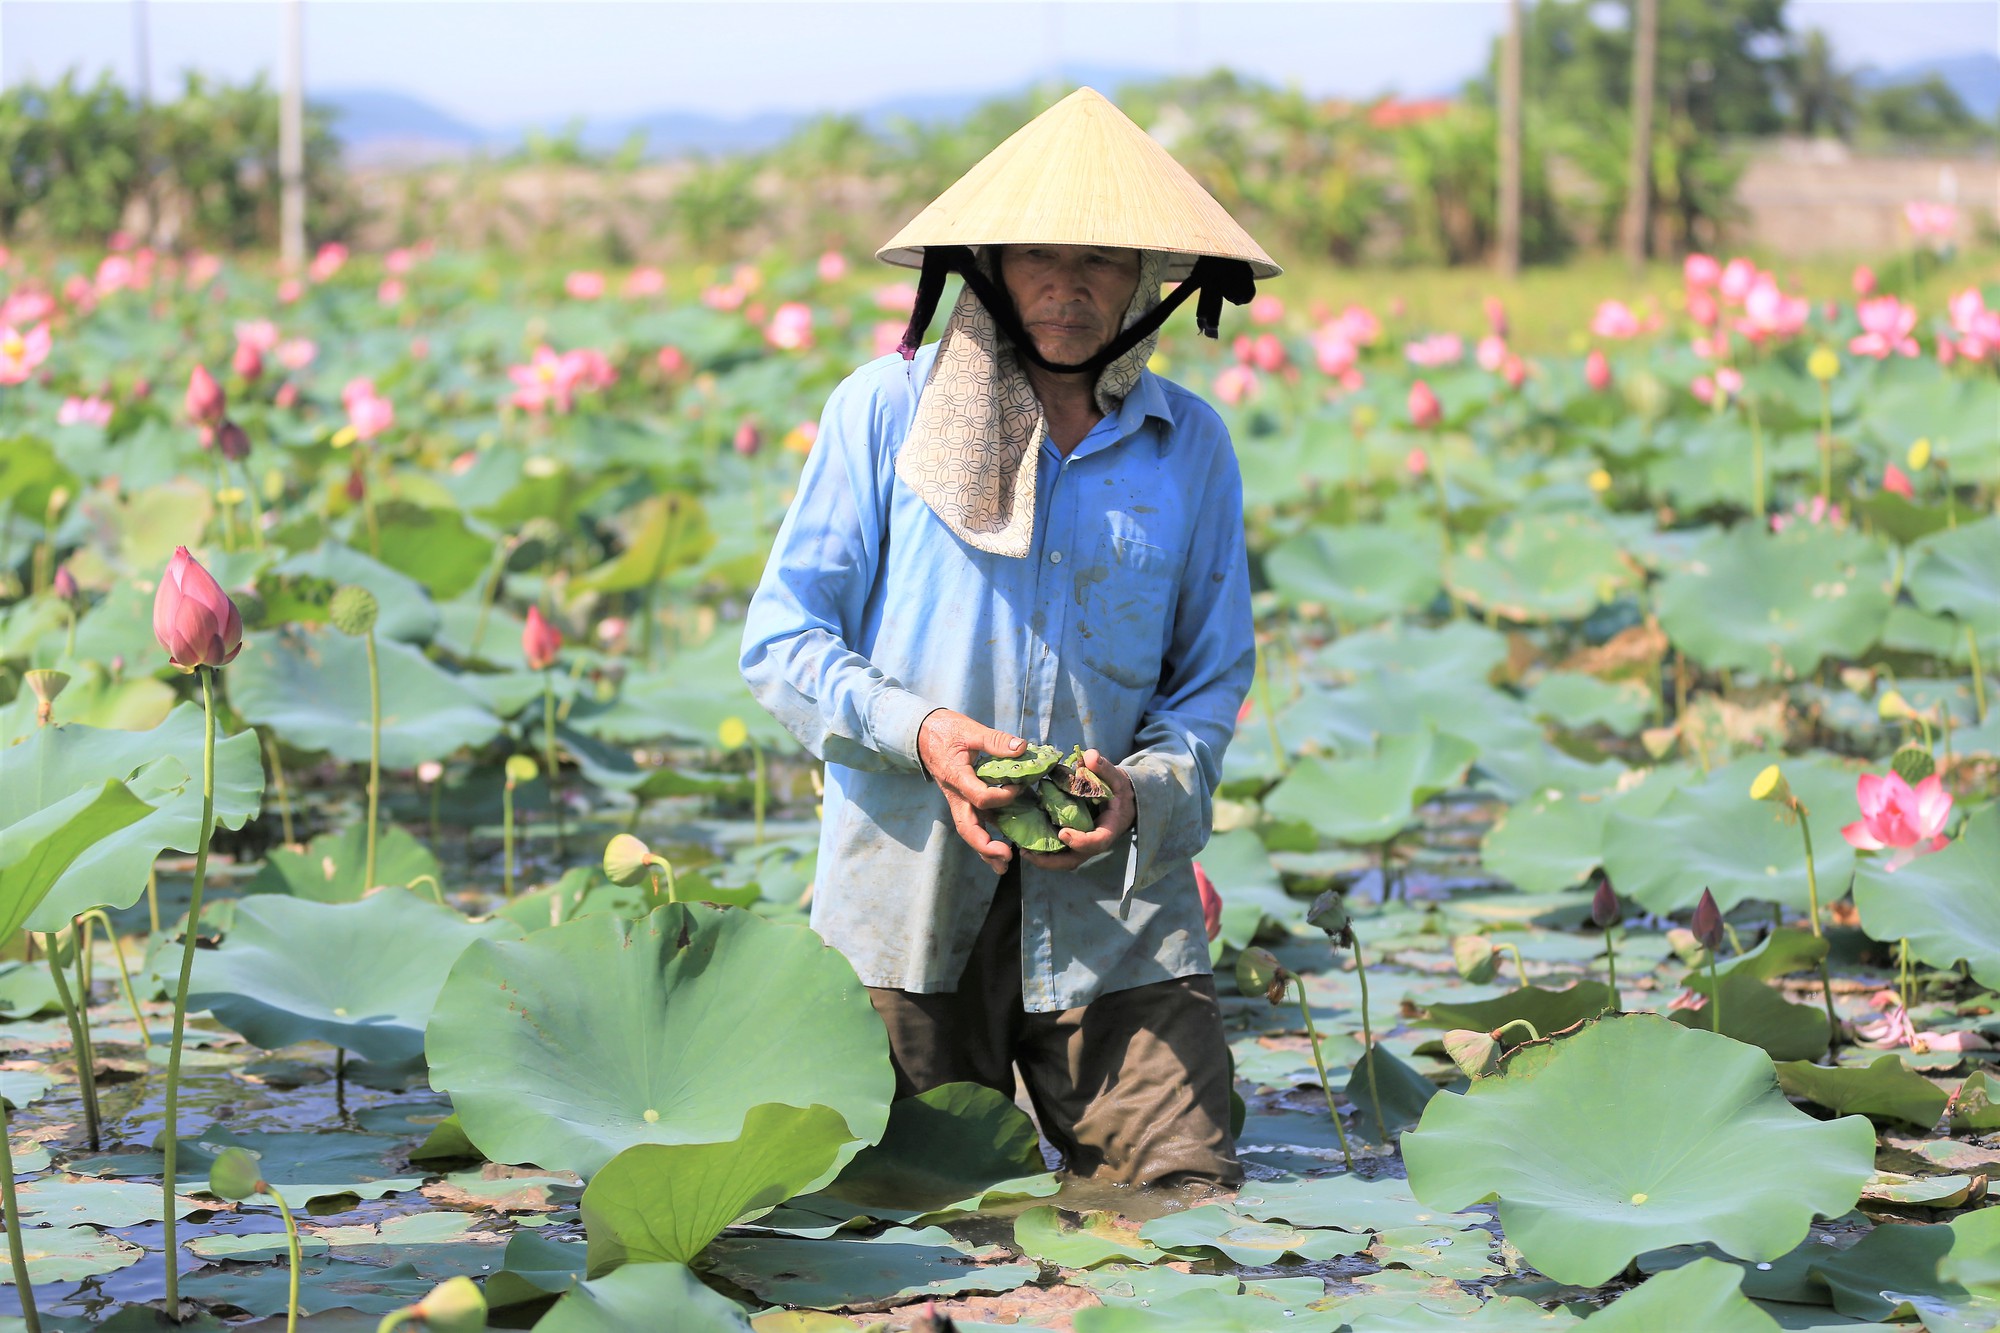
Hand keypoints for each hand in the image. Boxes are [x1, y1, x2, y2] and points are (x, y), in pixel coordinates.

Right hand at [918, 709, 1025, 873]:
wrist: (922, 732)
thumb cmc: (946, 730)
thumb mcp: (971, 729)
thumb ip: (996, 740)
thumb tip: (1022, 748)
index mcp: (957, 777)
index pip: (980, 797)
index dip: (1002, 797)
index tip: (1018, 787)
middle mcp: (955, 795)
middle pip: (967, 827)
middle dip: (985, 845)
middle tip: (1007, 855)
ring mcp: (957, 800)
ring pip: (968, 830)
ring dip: (984, 850)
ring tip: (1003, 866)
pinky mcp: (961, 800)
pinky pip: (972, 823)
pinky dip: (984, 838)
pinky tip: (999, 849)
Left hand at [1022, 749, 1134, 872]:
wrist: (1123, 802)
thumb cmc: (1119, 790)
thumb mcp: (1116, 777)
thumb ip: (1104, 767)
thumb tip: (1089, 755)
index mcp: (1109, 828)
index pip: (1098, 841)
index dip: (1081, 841)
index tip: (1063, 832)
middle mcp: (1095, 841)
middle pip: (1076, 859)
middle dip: (1052, 861)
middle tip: (1028, 853)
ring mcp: (1084, 845)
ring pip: (1065, 860)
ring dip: (1044, 860)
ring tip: (1022, 851)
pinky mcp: (1075, 842)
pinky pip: (1060, 853)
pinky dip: (1044, 852)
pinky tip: (1025, 845)